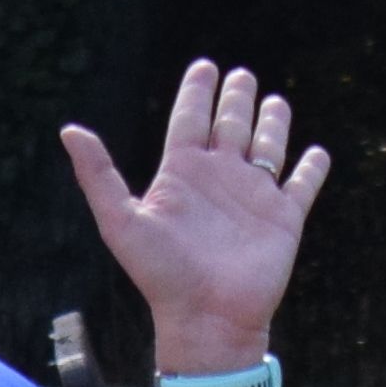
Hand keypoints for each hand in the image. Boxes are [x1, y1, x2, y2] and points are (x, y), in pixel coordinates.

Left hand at [59, 62, 328, 370]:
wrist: (206, 319)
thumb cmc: (161, 275)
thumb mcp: (121, 221)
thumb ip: (98, 175)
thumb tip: (69, 130)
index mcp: (182, 174)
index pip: (189, 120)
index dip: (196, 92)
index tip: (204, 66)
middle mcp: (219, 179)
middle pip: (230, 125)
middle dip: (236, 99)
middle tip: (241, 75)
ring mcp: (253, 197)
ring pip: (267, 146)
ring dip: (272, 123)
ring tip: (275, 101)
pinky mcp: (284, 218)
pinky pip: (302, 185)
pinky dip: (312, 168)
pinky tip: (316, 153)